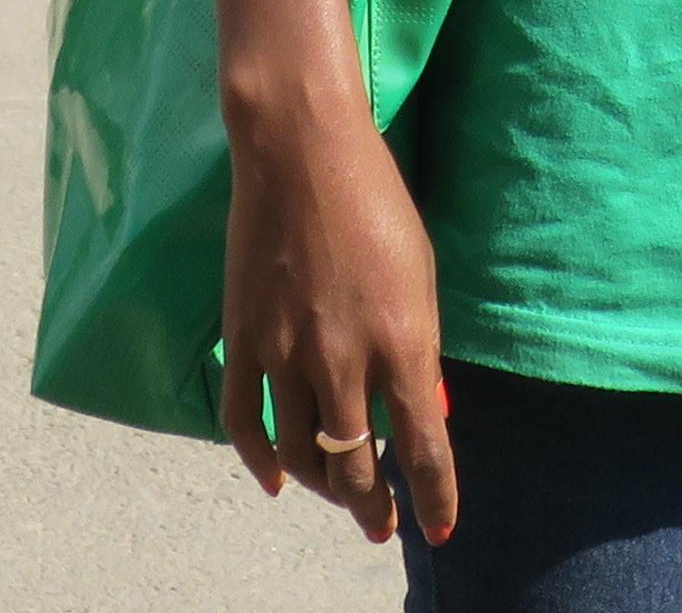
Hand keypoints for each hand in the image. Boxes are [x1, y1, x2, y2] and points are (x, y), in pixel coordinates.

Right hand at [218, 96, 458, 548]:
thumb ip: (418, 349)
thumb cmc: (378, 203)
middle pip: (356, 466)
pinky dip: (262, 462)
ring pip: (302, 454)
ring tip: (341, 499)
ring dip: (325, 490)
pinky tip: (279, 480)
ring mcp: (286, 354)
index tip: (438, 529)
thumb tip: (419, 409)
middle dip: (373, 507)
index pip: (425, 449)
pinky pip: (244, 423)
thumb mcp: (422, 275)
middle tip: (382, 525)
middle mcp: (345, 359)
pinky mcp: (243, 340)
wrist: (302, 153)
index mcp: (404, 341)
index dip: (434, 498)